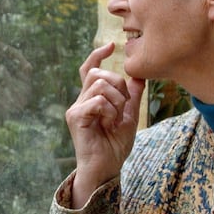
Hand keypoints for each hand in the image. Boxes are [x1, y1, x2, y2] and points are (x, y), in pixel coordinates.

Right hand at [65, 42, 145, 208]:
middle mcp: (80, 101)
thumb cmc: (114, 146)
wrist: (106, 168)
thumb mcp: (129, 116)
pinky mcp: (75, 117)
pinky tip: (110, 124)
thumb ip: (132, 97)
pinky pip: (98, 101)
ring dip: (116, 99)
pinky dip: (110, 111)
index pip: (89, 69)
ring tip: (116, 118)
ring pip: (99, 84)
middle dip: (118, 84)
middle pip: (97, 73)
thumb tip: (138, 76)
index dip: (98, 54)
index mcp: (91, 99)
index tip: (112, 45)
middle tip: (125, 104)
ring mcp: (76, 108)